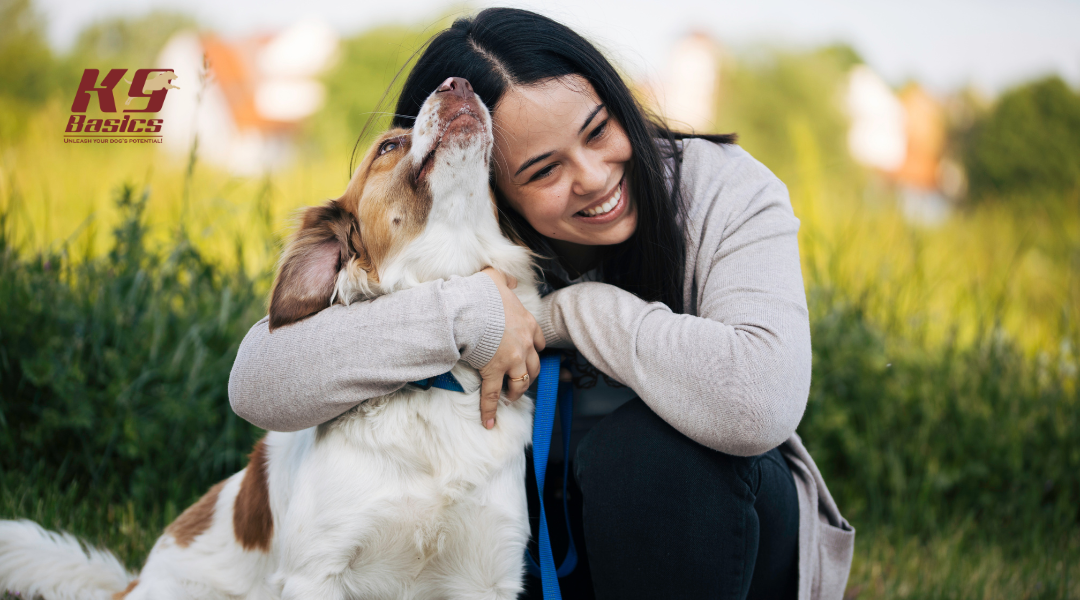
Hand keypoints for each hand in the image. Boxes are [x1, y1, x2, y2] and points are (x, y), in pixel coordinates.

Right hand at [478, 267, 544, 428]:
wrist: (470, 308)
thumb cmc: (482, 293)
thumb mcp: (497, 279)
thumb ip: (506, 280)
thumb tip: (510, 279)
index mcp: (527, 324)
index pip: (539, 342)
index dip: (535, 350)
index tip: (531, 355)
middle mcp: (525, 345)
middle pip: (534, 366)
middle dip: (529, 375)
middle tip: (521, 381)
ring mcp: (511, 360)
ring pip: (520, 383)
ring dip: (516, 392)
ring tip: (510, 399)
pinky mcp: (494, 372)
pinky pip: (493, 395)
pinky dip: (491, 410)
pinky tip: (489, 422)